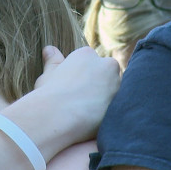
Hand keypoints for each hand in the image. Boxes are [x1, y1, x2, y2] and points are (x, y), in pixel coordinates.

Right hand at [2, 46, 120, 159]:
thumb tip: (49, 49)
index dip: (82, 76)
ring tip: (88, 112)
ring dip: (106, 99)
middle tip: (83, 100)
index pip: (90, 61)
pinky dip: (109, 112)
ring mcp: (116, 84)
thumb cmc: (50, 94)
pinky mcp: (123, 104)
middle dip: (99, 84)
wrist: (60, 117)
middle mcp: (106, 65)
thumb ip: (52, 61)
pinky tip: (95, 120)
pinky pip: (118, 107)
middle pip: (107, 73)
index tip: (73, 88)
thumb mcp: (48, 75)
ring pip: (115, 90)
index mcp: (87, 54)